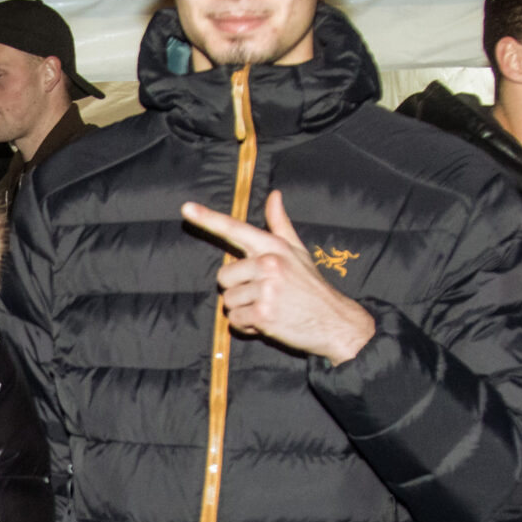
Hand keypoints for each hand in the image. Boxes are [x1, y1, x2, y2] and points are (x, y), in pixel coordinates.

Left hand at [183, 190, 375, 364]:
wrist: (335, 321)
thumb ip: (280, 224)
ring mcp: (266, 288)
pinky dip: (247, 326)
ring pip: (228, 301)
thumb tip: (274, 195)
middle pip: (223, 276)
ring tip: (268, 309)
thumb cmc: (311, 286)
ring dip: (243, 310)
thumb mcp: (297, 252)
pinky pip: (235, 321)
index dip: (208, 218)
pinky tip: (268, 322)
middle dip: (236, 290)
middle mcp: (268, 264)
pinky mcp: (264, 313)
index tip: (186, 208)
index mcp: (273, 247)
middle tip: (262, 295)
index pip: (236, 229)